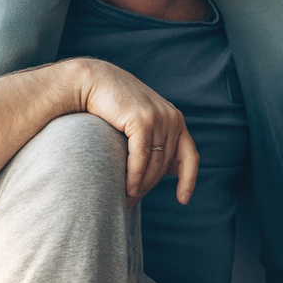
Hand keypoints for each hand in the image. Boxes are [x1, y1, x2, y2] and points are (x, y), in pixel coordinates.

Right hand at [73, 59, 199, 202]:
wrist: (93, 82)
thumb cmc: (114, 106)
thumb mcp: (142, 123)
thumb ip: (157, 141)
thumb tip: (170, 171)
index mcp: (176, 120)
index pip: (190, 156)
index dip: (189, 179)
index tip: (183, 200)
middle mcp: (172, 119)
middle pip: (166, 165)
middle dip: (150, 186)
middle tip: (133, 201)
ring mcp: (159, 119)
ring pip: (154, 164)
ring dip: (141, 185)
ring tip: (128, 199)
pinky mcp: (142, 121)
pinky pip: (141, 158)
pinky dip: (135, 176)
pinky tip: (127, 188)